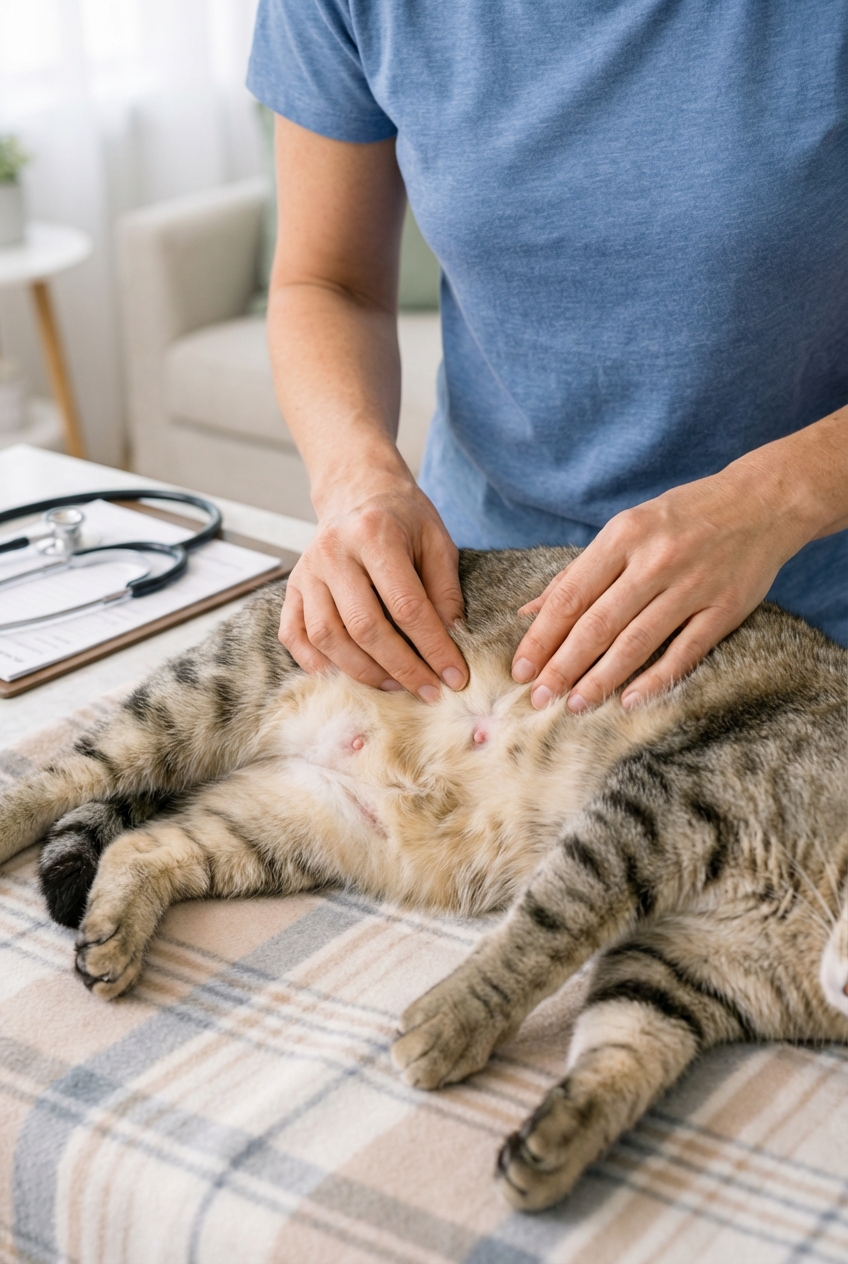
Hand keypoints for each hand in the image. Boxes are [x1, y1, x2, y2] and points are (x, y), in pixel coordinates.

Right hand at [279, 472, 467, 700]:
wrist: (356, 491)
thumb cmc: (402, 518)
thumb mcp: (436, 541)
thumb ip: (444, 590)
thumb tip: (451, 641)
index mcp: (374, 535)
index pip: (406, 606)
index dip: (433, 648)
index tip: (455, 676)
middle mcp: (333, 553)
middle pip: (365, 627)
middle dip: (402, 668)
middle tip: (429, 690)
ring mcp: (306, 572)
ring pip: (327, 637)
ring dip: (363, 671)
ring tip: (394, 684)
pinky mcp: (292, 588)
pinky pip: (294, 636)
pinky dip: (317, 664)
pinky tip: (348, 674)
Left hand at [510, 446, 826, 711]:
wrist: (763, 501)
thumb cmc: (683, 516)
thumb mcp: (628, 527)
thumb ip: (579, 571)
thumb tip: (530, 612)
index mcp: (624, 535)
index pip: (571, 595)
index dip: (542, 636)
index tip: (521, 668)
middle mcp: (655, 560)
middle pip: (598, 623)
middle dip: (563, 665)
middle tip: (538, 697)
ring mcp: (692, 586)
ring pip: (636, 642)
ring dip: (601, 678)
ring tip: (575, 704)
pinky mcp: (724, 608)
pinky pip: (684, 652)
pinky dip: (655, 679)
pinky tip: (629, 700)